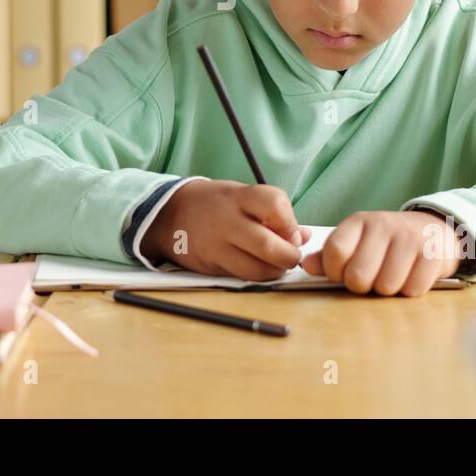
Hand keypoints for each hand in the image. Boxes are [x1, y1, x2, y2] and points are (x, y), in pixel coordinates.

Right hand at [140, 179, 313, 281]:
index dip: (291, 222)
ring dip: (275, 272)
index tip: (292, 230)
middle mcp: (226, 221)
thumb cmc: (217, 203)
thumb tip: (305, 237)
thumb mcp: (242, 196)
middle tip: (292, 255)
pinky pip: (240, 278)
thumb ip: (273, 214)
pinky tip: (258, 268)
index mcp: (238, 197)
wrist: (170, 213)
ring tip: (277, 264)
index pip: (275, 205)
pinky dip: (256, 277)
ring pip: (256, 270)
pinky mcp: (210, 266)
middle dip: (289, 256)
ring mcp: (216, 246)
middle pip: (268, 246)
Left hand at [300, 210, 460, 296]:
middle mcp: (383, 226)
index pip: (335, 251)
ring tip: (392, 277)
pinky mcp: (432, 255)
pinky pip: (412, 290)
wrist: (435, 229)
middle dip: (361, 286)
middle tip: (370, 279)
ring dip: (387, 290)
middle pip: (357, 276)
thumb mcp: (358, 240)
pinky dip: (410, 291)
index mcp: (359, 222)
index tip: (342, 274)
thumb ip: (330, 254)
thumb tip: (306, 266)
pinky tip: (411, 277)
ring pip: (385, 287)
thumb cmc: (388, 241)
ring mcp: (409, 239)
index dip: (334, 272)